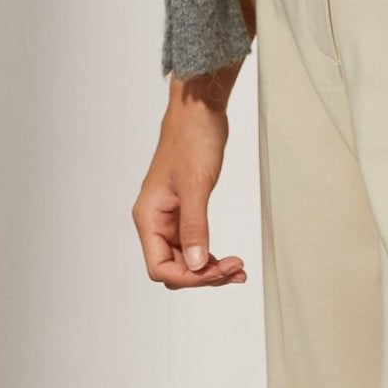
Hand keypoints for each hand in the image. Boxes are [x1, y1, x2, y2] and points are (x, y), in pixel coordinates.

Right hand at [132, 69, 248, 289]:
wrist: (199, 111)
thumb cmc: (191, 139)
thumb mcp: (195, 185)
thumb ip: (195, 227)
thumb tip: (197, 265)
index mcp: (149, 217)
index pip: (160, 267)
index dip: (189, 277)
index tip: (216, 272)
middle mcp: (156, 221)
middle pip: (174, 267)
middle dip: (203, 275)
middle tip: (235, 271)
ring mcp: (171, 217)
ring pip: (187, 258)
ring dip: (210, 268)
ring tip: (238, 271)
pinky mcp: (186, 210)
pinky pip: (195, 243)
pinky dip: (211, 254)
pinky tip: (229, 260)